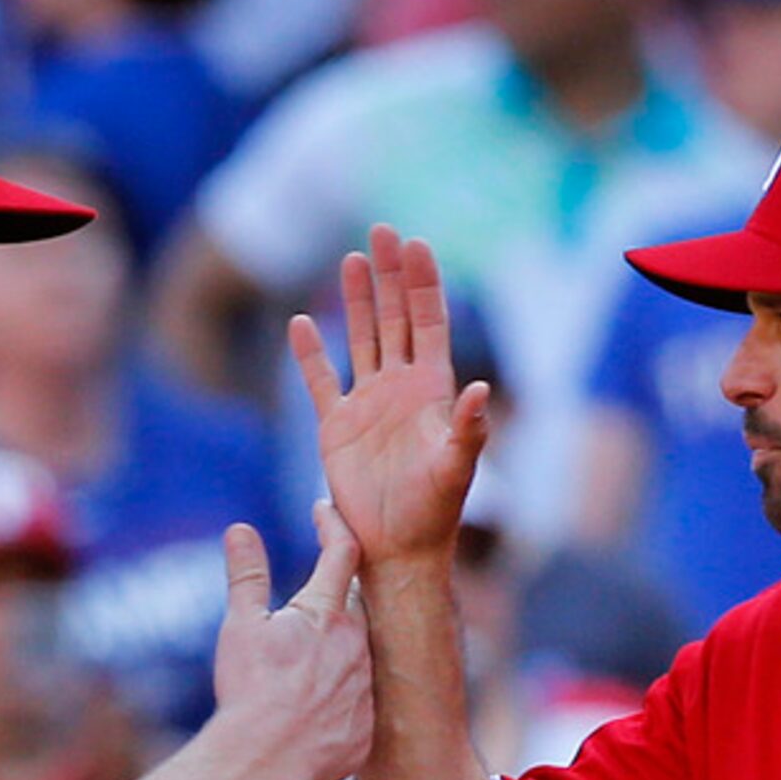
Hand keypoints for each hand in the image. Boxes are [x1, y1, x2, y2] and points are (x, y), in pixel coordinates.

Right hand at [211, 502, 371, 779]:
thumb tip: (240, 529)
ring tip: (304, 671)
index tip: (324, 512)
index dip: (334, 527)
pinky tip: (311, 717)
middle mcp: (357, 646)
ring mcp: (365, 690)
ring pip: (357, 661)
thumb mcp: (242, 626)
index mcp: (326, 614)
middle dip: (335, 604)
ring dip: (337, 657)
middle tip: (311, 606)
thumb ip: (246, 575)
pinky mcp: (365, 731)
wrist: (265, 760)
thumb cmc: (249, 689)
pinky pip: (354, 710)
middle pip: (353, 609)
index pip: (342, 554)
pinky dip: (336, 707)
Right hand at [290, 224, 493, 571]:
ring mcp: (367, 404)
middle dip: (389, 276)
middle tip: (382, 231)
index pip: (430, 322)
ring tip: (352, 260)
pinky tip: (300, 324)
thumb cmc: (434, 513)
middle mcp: (401, 388)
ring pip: (360, 338)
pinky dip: (309, 354)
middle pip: (395, 318)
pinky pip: (320, 382)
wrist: (397, 549)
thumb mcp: (457, 469)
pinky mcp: (336, 427)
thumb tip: (480, 387)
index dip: (424, 284)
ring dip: (355, 301)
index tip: (416, 243)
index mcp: (432, 390)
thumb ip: (468, 429)